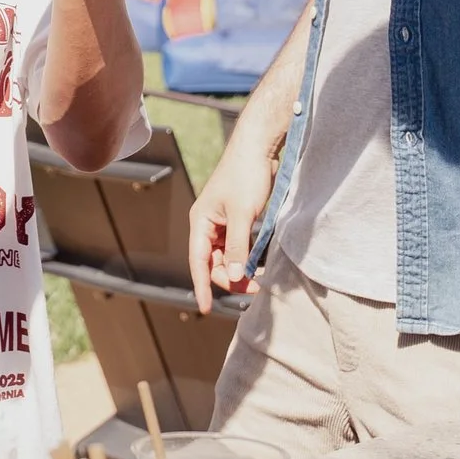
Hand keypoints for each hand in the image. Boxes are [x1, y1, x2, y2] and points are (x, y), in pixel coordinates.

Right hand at [188, 128, 278, 312]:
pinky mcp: (237, 220)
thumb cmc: (246, 175)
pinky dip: (247, 258)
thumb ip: (239, 247)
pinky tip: (259, 263)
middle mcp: (208, 225)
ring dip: (241, 269)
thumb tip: (236, 275)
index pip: (198, 262)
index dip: (202, 286)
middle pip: (214, 263)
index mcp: (201, 222)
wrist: (259, 149)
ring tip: (260, 278)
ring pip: (228, 257)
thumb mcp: (243, 215)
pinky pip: (238, 247)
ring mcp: (223, 223)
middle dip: (232, 278)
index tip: (206, 309)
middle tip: (256, 287)